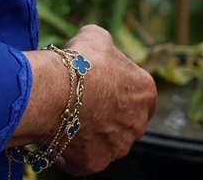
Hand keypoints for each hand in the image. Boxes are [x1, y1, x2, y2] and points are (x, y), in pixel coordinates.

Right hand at [55, 25, 156, 175]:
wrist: (57, 91)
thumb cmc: (80, 62)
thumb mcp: (97, 38)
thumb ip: (105, 47)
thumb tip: (98, 48)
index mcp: (146, 93)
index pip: (139, 96)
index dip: (119, 92)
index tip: (101, 89)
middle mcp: (138, 124)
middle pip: (124, 123)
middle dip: (107, 117)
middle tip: (83, 107)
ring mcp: (117, 147)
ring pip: (106, 143)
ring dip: (91, 136)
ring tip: (67, 121)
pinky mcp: (95, 163)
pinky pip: (83, 161)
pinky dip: (70, 153)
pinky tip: (56, 138)